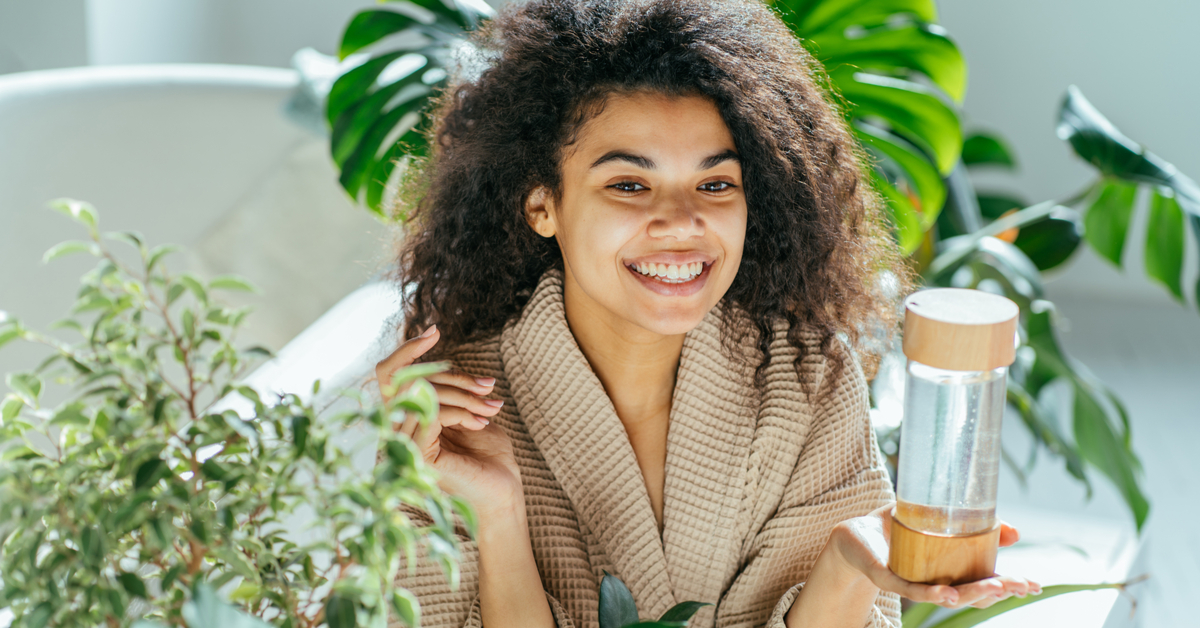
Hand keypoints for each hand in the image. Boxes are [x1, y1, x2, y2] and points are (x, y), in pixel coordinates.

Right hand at [375, 325, 523, 518]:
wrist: (503, 493)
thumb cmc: (489, 455)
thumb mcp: (468, 410)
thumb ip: (448, 387)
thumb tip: (435, 353)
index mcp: (406, 419)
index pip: (390, 374)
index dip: (407, 349)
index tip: (434, 330)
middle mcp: (397, 431)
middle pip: (412, 379)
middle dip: (456, 377)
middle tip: (489, 387)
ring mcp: (404, 444)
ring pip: (424, 394)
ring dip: (464, 397)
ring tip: (492, 409)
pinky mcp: (417, 455)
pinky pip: (432, 414)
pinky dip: (461, 412)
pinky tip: (480, 424)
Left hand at [825, 503, 1040, 608]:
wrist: (853, 532)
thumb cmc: (896, 528)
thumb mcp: (937, 519)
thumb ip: (974, 524)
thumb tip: (1015, 532)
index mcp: (949, 571)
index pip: (985, 583)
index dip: (1011, 586)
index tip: (1035, 584)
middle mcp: (935, 582)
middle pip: (973, 594)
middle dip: (1001, 591)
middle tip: (1025, 586)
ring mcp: (912, 583)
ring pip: (949, 595)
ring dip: (974, 594)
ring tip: (998, 588)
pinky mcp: (887, 578)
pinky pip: (911, 590)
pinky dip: (932, 594)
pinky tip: (949, 595)